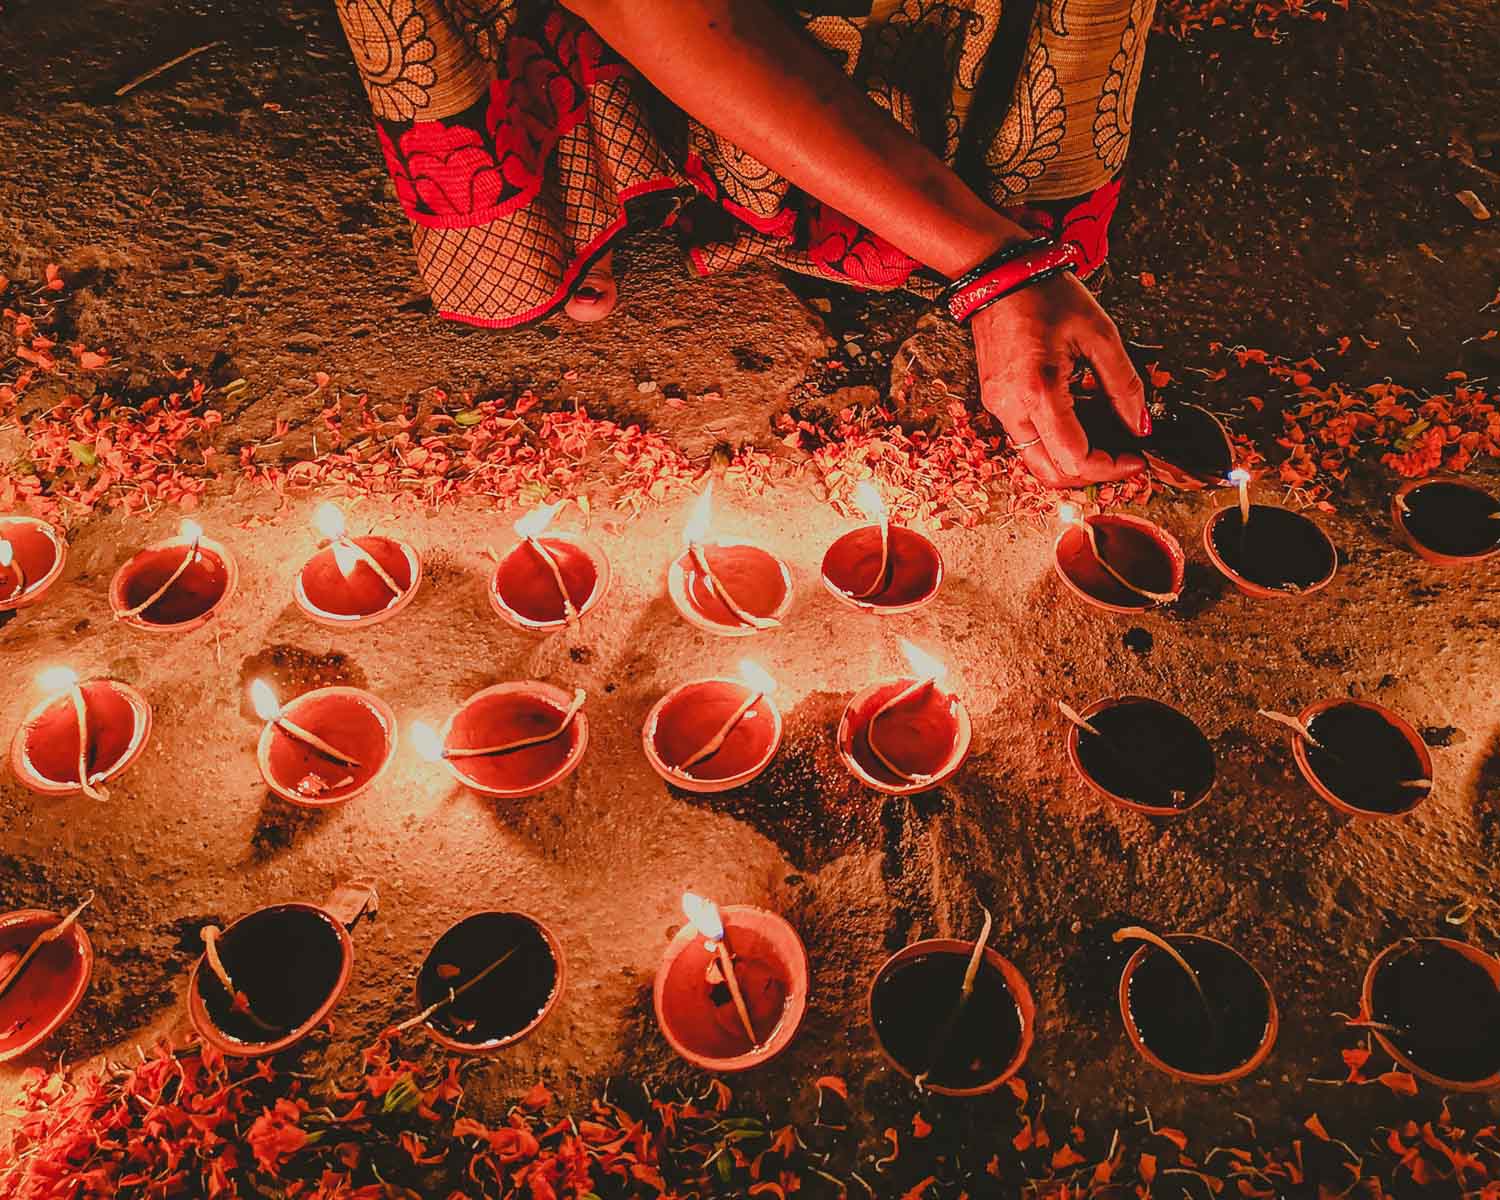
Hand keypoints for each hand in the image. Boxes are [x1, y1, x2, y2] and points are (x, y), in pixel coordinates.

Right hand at [972, 272, 1149, 487]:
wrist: (995, 275)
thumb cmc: (1045, 294)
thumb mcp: (1099, 333)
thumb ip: (1124, 385)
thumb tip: (1142, 426)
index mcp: (1038, 392)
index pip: (1075, 458)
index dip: (1111, 468)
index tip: (1137, 458)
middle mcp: (1011, 408)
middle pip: (1050, 472)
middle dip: (1091, 473)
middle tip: (1123, 457)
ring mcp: (998, 408)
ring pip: (1037, 459)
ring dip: (1073, 459)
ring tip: (1106, 438)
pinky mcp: (996, 401)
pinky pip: (1027, 437)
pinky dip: (1057, 441)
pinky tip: (1082, 417)